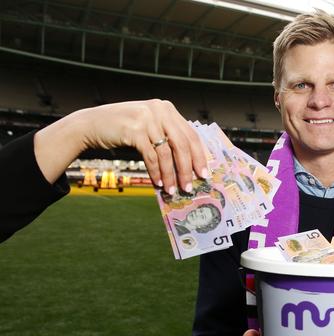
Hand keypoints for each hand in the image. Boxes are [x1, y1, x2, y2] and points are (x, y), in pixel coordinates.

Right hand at [34, 99, 207, 193]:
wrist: (91, 124)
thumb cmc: (124, 129)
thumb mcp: (149, 126)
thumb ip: (167, 136)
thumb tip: (188, 164)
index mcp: (167, 109)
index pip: (191, 134)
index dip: (199, 155)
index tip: (203, 173)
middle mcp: (159, 110)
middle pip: (182, 144)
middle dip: (187, 168)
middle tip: (190, 186)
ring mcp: (147, 119)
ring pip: (167, 153)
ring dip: (170, 175)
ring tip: (172, 189)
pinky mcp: (134, 130)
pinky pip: (151, 156)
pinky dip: (156, 172)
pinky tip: (158, 183)